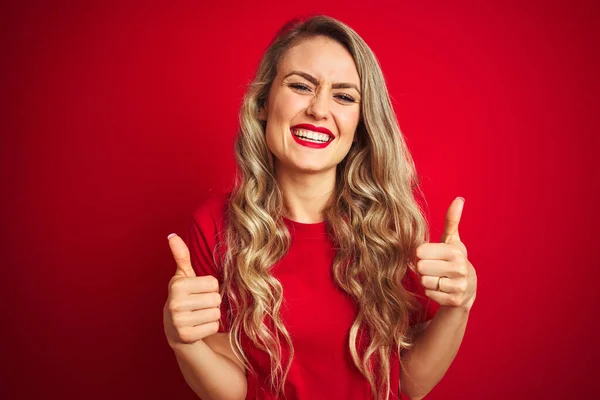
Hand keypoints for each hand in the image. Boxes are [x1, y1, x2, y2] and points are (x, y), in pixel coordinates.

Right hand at [163, 233, 221, 347]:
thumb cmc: (184, 296)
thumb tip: (172, 235)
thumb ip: (181, 256)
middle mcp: (175, 303)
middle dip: (212, 301)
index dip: (210, 287)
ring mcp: (179, 322)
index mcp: (177, 285)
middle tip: (200, 304)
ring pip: (216, 313)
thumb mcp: (183, 276)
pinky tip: (199, 326)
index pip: (213, 283)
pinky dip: (210, 327)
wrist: (174, 328)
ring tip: (199, 314)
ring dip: (212, 314)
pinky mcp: (186, 337)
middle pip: (215, 299)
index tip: (198, 291)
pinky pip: (213, 327)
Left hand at [416, 197, 476, 310]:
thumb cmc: (453, 259)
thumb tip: (459, 199)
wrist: (467, 288)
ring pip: (424, 281)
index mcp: (455, 251)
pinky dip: (432, 291)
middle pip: (420, 267)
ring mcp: (458, 286)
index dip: (420, 254)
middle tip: (433, 267)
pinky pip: (429, 293)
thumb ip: (452, 220)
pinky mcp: (455, 300)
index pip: (420, 252)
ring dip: (426, 280)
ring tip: (437, 277)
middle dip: (422, 267)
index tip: (430, 255)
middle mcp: (459, 268)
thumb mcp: (452, 240)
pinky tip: (441, 288)